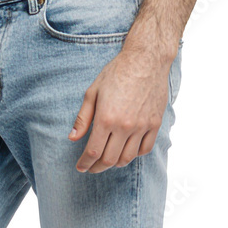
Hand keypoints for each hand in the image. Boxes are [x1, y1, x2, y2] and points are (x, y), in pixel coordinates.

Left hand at [68, 48, 171, 172]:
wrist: (146, 60)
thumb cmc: (117, 72)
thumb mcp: (93, 90)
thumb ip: (83, 117)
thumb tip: (72, 137)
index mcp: (106, 118)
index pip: (93, 152)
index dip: (85, 163)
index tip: (80, 167)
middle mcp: (124, 126)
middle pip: (109, 160)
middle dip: (97, 167)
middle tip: (91, 167)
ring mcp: (142, 127)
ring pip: (127, 158)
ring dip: (115, 163)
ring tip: (107, 160)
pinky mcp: (155, 124)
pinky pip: (144, 149)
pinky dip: (134, 155)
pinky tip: (126, 150)